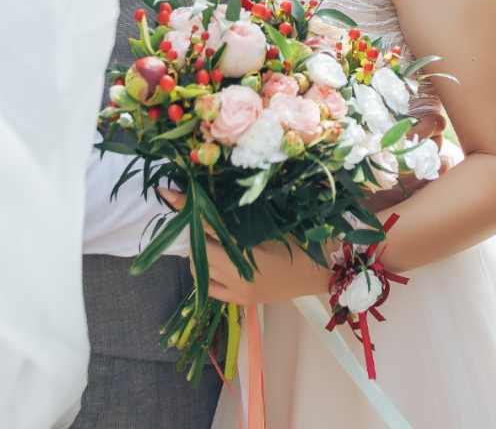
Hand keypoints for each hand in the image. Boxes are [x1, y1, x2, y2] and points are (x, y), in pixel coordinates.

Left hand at [158, 187, 332, 304]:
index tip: (168, 193)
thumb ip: (242, 217)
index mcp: (251, 252)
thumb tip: (213, 198)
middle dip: (192, 231)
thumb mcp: (274, 223)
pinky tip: (213, 259)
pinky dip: (205, 272)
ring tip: (206, 237)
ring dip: (198, 252)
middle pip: (199, 250)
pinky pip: (210, 288)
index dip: (188, 208)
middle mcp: (240, 276)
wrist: (327, 273)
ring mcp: (239, 293)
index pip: (208, 225)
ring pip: (200, 271)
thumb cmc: (306, 241)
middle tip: (191, 214)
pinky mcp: (242, 303)